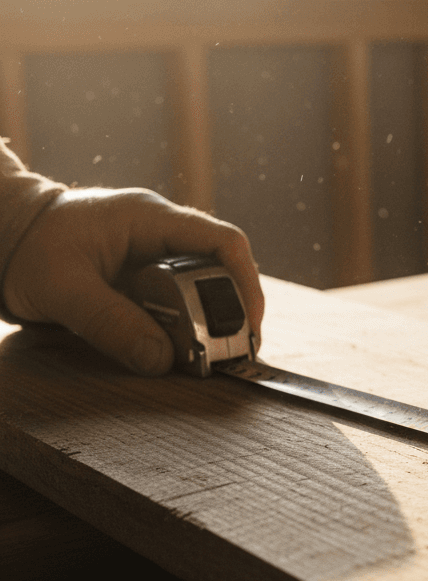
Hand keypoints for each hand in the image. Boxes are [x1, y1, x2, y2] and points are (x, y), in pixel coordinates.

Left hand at [3, 187, 263, 375]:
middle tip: (232, 351)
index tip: (249, 323)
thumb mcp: (63, 290)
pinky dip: (187, 325)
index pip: (222, 241)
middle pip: (221, 268)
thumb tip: (162, 361)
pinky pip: (181, 299)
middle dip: (231, 310)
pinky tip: (184, 348)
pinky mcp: (147, 275)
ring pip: (204, 286)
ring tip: (212, 355)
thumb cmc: (27, 248)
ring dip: (210, 321)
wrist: (4, 232)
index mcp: (150, 218)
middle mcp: (163, 232)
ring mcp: (157, 253)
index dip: (246, 281)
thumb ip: (111, 324)